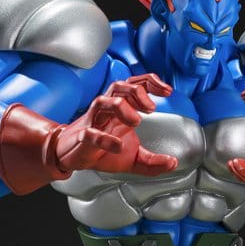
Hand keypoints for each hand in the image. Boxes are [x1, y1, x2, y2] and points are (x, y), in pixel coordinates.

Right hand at [54, 74, 178, 174]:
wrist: (72, 156)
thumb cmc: (101, 150)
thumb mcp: (133, 158)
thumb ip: (153, 161)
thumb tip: (172, 164)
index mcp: (119, 109)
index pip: (134, 85)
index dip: (150, 82)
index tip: (167, 91)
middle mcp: (106, 110)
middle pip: (118, 87)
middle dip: (137, 93)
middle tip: (151, 108)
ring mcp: (93, 122)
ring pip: (102, 101)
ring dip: (121, 106)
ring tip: (136, 121)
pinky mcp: (82, 138)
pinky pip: (90, 133)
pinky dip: (104, 138)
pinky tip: (117, 146)